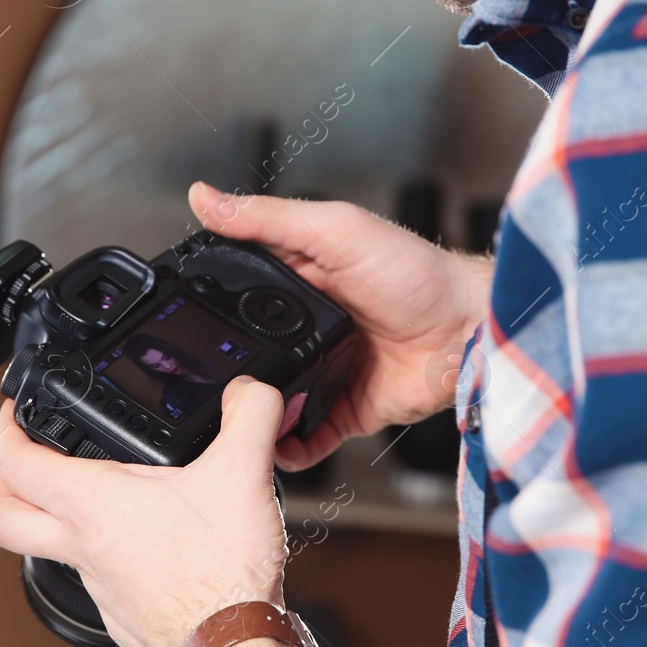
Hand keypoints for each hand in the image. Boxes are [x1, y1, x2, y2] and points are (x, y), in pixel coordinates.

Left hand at [0, 375, 290, 646]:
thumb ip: (249, 416)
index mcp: (95, 505)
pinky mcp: (123, 614)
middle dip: (1, 484)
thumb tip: (252, 390)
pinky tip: (141, 543)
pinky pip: (95, 579)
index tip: (13, 412)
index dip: (7, 429)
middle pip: (3, 517)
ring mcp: (99, 587)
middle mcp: (84, 548)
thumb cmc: (223, 574)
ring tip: (88, 497)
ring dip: (56, 521)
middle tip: (20, 462)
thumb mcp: (243, 472)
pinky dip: (105, 556)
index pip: (18, 463)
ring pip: (50, 550)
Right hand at [187, 181, 492, 470]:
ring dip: (253, 414)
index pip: (236, 294)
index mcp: (297, 279)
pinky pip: (306, 437)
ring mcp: (325, 371)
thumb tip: (205, 196)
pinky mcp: (346, 409)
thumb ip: (267, 219)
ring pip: (271, 400)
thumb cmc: (417, 271)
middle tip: (197, 385)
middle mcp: (306, 327)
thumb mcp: (334, 229)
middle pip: (248, 354)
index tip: (175, 322)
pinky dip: (288, 449)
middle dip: (225, 372)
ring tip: (234, 422)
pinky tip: (275, 449)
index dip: (207, 308)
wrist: (471, 330)